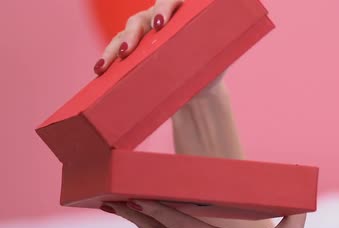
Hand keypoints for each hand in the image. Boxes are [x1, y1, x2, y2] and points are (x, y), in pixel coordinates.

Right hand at [94, 0, 224, 94]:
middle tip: (126, 51)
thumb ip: (214, 48)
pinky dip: (108, 58)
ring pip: (126, 32)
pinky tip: (100, 69)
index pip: (173, 1)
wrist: (202, 87)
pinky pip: (117, 48)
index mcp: (185, 12)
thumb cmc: (212, 68)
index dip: (165, 9)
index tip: (160, 25)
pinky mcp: (135, 47)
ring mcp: (146, 30)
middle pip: (143, 18)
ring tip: (106, 65)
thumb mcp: (216, 58)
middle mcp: (162, 17)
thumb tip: (208, 51)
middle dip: (133, 34)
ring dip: (114, 47)